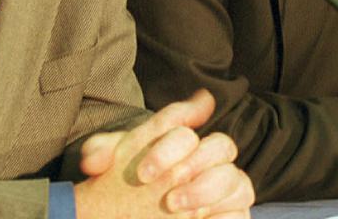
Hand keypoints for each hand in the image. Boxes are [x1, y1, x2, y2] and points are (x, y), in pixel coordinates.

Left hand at [73, 89, 253, 217]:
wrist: (131, 214)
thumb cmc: (125, 187)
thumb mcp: (107, 170)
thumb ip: (98, 158)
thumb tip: (96, 161)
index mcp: (181, 139)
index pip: (185, 127)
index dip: (168, 147)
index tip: (143, 173)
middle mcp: (208, 159)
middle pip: (221, 145)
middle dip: (195, 163)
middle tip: (165, 189)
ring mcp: (225, 187)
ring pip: (237, 179)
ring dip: (207, 191)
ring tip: (175, 206)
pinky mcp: (232, 215)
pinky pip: (241, 213)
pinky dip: (223, 217)